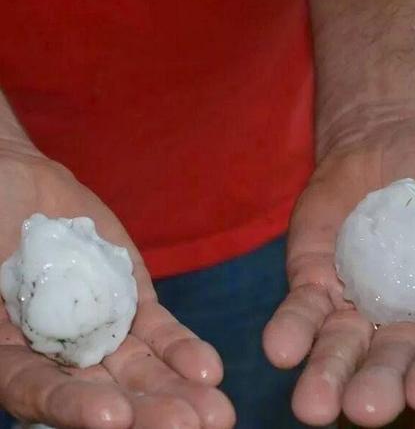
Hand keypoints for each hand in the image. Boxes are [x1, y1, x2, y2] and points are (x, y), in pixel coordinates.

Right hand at [0, 146, 234, 428]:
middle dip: (145, 411)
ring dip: (175, 389)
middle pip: (101, 391)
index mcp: (13, 352)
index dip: (71, 406)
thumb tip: (0, 334)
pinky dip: (182, 350)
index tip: (112, 418)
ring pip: (139, 367)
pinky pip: (159, 332)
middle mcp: (59, 351)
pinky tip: (208, 370)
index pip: (37, 391)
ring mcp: (102, 327)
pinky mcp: (134, 303)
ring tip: (214, 412)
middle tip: (185, 426)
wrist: (28, 189)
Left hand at [264, 117, 414, 426]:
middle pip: (387, 358)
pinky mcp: (313, 279)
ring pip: (339, 342)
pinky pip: (302, 308)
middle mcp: (398, 317)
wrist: (388, 143)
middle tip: (363, 410)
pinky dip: (292, 329)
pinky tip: (280, 350)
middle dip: (375, 384)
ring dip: (326, 371)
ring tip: (311, 406)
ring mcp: (352, 300)